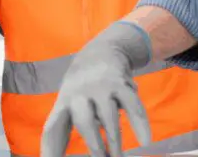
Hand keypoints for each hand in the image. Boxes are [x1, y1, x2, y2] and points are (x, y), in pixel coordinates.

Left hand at [41, 22, 153, 156]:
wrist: (100, 52)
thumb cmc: (81, 90)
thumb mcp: (68, 104)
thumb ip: (64, 128)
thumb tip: (53, 155)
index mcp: (64, 104)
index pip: (54, 128)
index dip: (52, 147)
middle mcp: (80, 94)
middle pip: (84, 121)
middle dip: (93, 143)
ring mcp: (101, 88)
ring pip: (109, 116)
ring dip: (114, 140)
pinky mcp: (120, 84)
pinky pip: (133, 105)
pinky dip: (140, 123)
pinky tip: (145, 141)